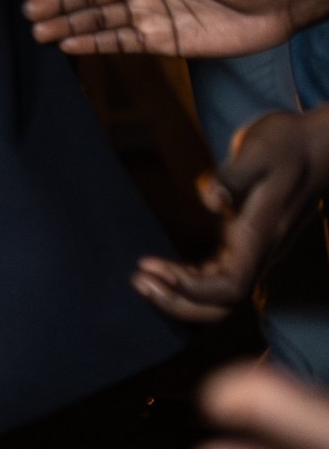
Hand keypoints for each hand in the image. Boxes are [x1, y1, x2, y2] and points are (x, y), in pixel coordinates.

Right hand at [26, 0, 294, 56]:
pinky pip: (120, 42)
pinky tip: (70, 45)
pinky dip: (95, 44)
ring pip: (100, 19)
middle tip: (30, 11)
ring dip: (70, 24)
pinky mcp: (159, 40)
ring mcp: (148, 13)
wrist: (278, 4)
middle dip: (60, 2)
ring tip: (39, 32)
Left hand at [128, 106, 328, 322]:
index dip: (191, 289)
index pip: (230, 286)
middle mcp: (258, 251)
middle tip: (138, 280)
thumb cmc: (285, 144)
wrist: (314, 146)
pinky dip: (187, 281)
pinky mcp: (245, 243)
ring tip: (142, 278)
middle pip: (222, 304)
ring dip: (179, 296)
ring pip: (218, 297)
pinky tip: (161, 269)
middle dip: (179, 302)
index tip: (152, 268)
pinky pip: (216, 278)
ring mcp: (252, 250)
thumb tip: (212, 199)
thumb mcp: (259, 151)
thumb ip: (233, 176)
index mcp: (259, 236)